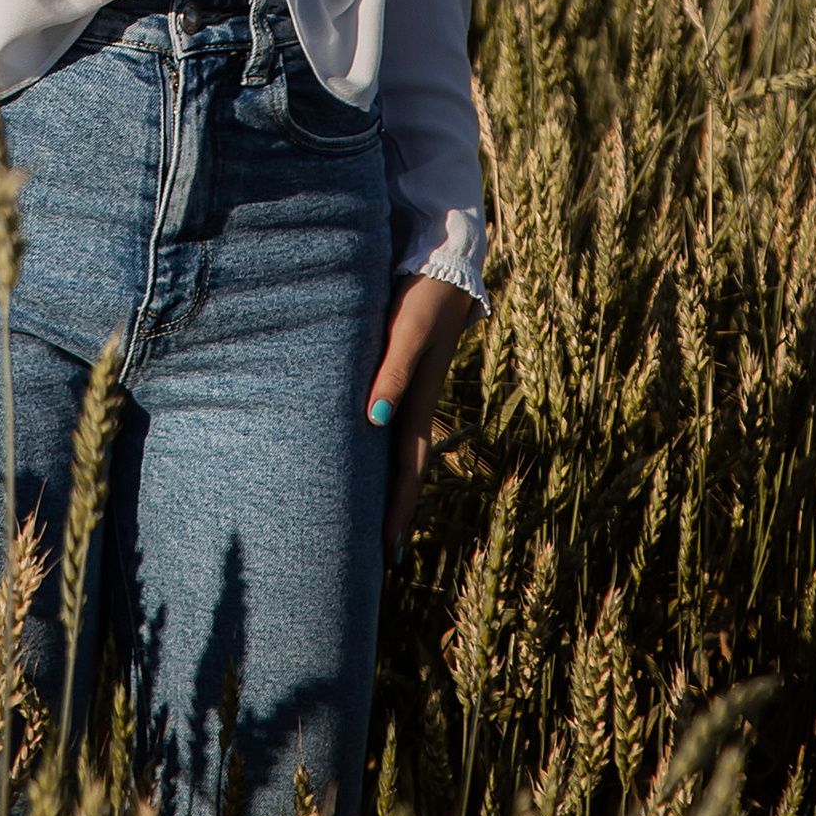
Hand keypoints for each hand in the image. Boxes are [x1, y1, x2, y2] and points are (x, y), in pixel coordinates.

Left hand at [366, 273, 479, 564]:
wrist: (444, 261)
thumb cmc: (424, 296)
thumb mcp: (408, 333)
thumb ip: (392, 373)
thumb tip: (374, 422)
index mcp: (420, 402)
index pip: (407, 471)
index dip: (397, 511)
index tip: (387, 553)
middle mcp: (416, 402)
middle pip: (406, 469)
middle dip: (396, 510)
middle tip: (383, 554)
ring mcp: (412, 388)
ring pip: (399, 448)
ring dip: (390, 484)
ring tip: (375, 515)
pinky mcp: (403, 368)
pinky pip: (392, 421)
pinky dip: (383, 449)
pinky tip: (371, 451)